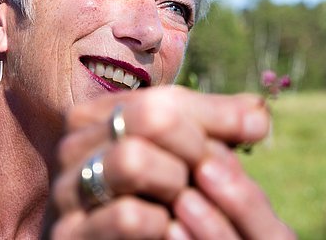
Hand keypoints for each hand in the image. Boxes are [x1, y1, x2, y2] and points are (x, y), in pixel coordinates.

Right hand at [49, 86, 294, 238]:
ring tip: (183, 200)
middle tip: (209, 174)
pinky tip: (164, 228)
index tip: (252, 134)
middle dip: (196, 148)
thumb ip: (218, 128)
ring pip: (134, 160)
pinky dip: (160, 223)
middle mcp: (73, 145)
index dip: (216, 117)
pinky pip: (129, 215)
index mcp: (97, 115)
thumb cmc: (154, 197)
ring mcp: (66, 190)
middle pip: (151, 119)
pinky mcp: (69, 233)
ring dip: (175, 183)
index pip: (164, 99)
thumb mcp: (184, 155)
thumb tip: (260, 115)